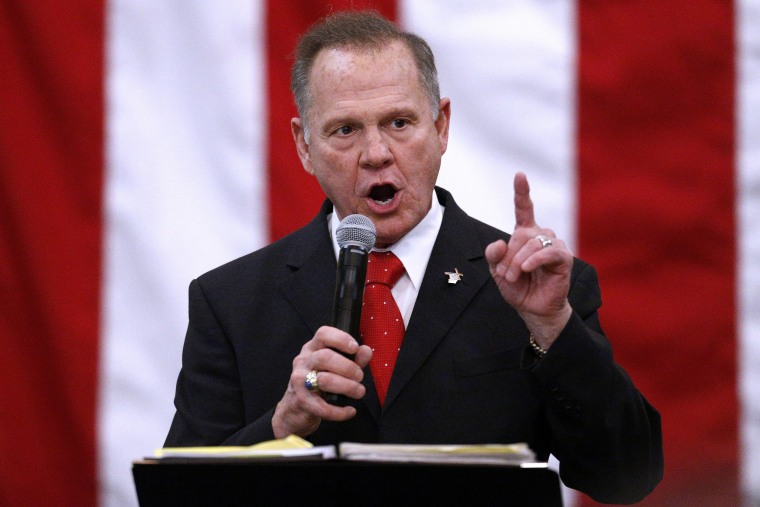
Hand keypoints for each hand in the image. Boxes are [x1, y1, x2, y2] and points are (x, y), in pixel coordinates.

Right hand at [271, 326, 371, 438]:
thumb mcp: (336, 367)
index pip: (323, 334)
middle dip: (347, 367)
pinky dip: (339, 411)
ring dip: (347, 387)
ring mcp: (299, 380)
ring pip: (323, 380)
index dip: (340, 338)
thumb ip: (353, 359)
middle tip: (360, 376)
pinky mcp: (301, 400)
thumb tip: (366, 351)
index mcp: (313, 348)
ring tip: (359, 392)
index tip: (355, 347)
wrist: (296, 408)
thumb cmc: (319, 382)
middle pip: (325, 357)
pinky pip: (322, 407)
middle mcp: (303, 361)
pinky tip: (350, 411)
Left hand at [485, 172, 572, 348]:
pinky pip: (549, 252)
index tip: (520, 175)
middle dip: (509, 256)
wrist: (532, 309)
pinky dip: (534, 260)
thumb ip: (493, 255)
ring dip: (518, 261)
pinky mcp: (564, 258)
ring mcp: (554, 245)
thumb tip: (499, 242)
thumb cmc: (517, 287)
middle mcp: (541, 236)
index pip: (524, 208)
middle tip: (505, 274)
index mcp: (525, 234)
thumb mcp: (497, 271)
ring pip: (533, 242)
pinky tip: (526, 269)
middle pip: (521, 234)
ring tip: (514, 276)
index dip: (522, 192)